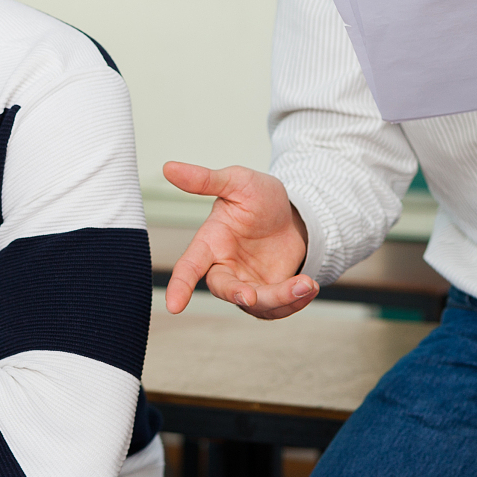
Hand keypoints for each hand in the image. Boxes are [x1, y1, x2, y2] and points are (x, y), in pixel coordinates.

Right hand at [162, 162, 317, 319]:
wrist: (292, 215)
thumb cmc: (259, 198)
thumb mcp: (237, 181)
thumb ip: (205, 180)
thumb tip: (168, 167)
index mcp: (211, 242)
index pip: (189, 265)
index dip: (180, 285)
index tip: (173, 306)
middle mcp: (225, 267)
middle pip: (224, 289)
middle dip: (238, 295)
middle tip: (252, 296)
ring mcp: (246, 283)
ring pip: (255, 303)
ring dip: (280, 298)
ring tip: (305, 283)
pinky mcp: (268, 294)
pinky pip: (277, 309)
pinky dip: (294, 301)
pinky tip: (308, 286)